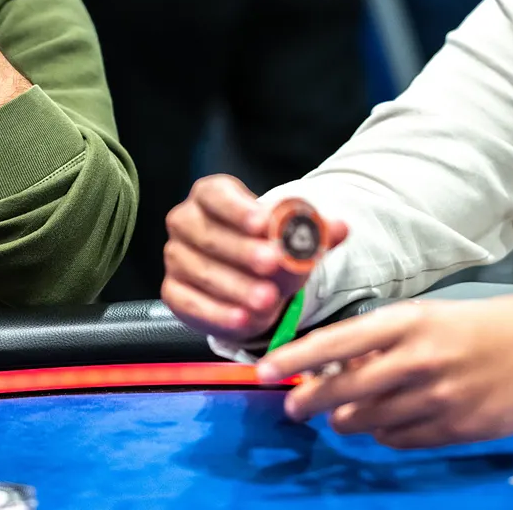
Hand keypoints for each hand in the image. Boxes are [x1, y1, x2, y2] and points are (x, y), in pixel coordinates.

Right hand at [162, 176, 348, 340]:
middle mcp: (186, 221)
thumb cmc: (272, 247)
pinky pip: (189, 302)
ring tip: (267, 299)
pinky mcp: (173, 291)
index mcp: (211, 195)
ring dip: (235, 286)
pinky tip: (242, 318)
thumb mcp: (295, 235)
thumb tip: (339, 227)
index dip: (237, 209)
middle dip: (242, 251)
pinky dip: (217, 312)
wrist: (254, 281)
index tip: (262, 223)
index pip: (216, 195)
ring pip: (201, 271)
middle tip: (272, 264)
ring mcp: (177, 257)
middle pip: (209, 234)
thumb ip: (316, 230)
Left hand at [254, 287, 512, 448]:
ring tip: (347, 412)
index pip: (339, 342)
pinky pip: (400, 439)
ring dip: (349, 419)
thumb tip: (333, 368)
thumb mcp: (432, 318)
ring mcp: (439, 398)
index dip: (297, 359)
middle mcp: (421, 359)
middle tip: (294, 408)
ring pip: (368, 421)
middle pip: (344, 391)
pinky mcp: (457, 428)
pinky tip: (392, 420)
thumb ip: (385, 341)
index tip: (265, 371)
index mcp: (412, 322)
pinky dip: (386, 433)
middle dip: (310, 403)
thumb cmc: (486, 325)